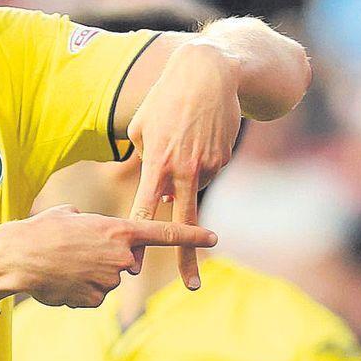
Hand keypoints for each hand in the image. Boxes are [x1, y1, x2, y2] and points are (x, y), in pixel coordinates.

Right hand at [12, 205, 216, 307]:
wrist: (18, 258)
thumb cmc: (41, 230)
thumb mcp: (69, 215)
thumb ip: (90, 222)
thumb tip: (88, 229)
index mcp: (117, 231)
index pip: (163, 233)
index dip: (190, 235)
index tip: (214, 236)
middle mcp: (120, 257)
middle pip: (126, 261)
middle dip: (108, 258)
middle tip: (77, 251)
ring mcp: (109, 281)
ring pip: (106, 279)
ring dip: (88, 274)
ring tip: (62, 264)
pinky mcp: (94, 300)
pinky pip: (91, 295)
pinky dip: (78, 289)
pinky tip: (59, 280)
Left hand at [126, 41, 240, 289]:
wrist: (209, 73)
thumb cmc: (165, 99)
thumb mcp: (141, 127)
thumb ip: (144, 161)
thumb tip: (158, 192)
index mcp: (157, 163)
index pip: (147, 210)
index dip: (141, 239)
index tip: (136, 265)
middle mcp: (184, 169)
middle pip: (183, 222)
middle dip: (186, 256)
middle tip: (190, 286)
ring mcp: (208, 166)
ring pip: (192, 188)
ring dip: (185, 177)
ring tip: (183, 137)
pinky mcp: (224, 158)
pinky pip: (205, 172)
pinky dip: (199, 164)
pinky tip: (197, 136)